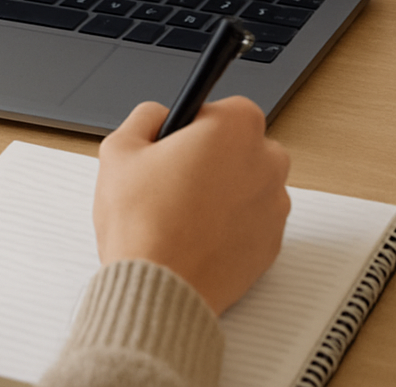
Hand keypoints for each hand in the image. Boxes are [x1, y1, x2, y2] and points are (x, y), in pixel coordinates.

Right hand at [93, 96, 290, 315]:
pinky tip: (196, 233)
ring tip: (181, 210)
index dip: (194, 124)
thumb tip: (159, 116)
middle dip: (212, 156)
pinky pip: (253, 219)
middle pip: (241, 144)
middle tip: (173, 177)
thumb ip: (145, 117)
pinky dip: (231, 223)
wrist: (160, 288)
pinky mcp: (273, 244)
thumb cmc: (143, 223)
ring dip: (223, 189)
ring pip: (248, 182)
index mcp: (235, 127)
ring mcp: (274, 206)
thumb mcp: (120, 148)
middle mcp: (266, 161)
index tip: (177, 142)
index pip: (224, 107)